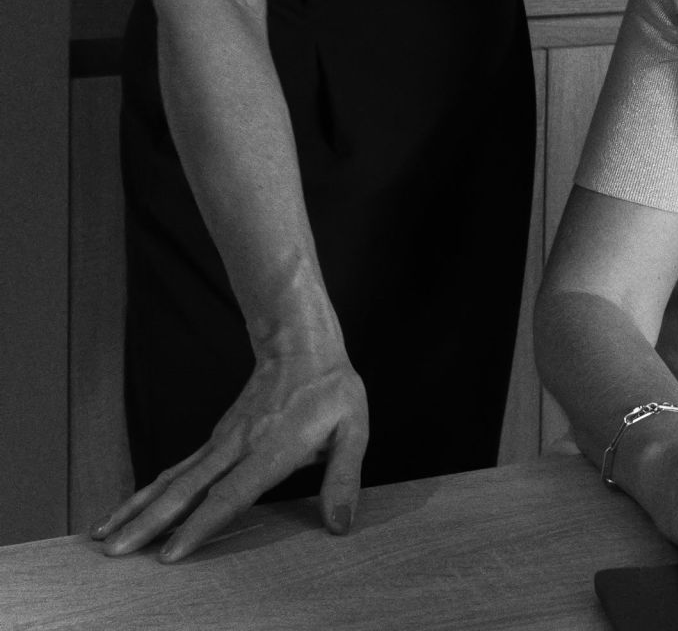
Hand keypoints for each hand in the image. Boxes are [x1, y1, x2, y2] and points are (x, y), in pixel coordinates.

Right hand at [91, 345, 368, 561]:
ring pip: (174, 480)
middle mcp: (239, 447)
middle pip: (187, 491)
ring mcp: (223, 442)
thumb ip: (344, 477)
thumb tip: (341, 525)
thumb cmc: (330, 387)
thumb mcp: (353, 427)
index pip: (231, 494)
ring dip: (139, 508)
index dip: (201, 525)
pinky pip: (180, 469)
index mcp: (272, 450)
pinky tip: (131, 508)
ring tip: (104, 536)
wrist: (300, 343)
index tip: (170, 553)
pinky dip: (151, 491)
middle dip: (150, 524)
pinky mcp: (217, 439)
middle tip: (115, 552)